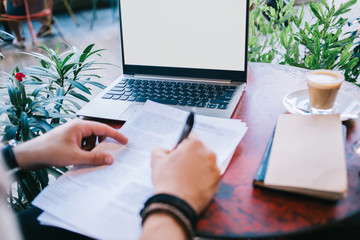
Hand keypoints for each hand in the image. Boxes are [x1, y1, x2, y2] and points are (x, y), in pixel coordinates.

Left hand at [13, 119, 127, 168]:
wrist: (31, 155)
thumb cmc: (50, 151)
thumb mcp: (75, 156)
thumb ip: (95, 157)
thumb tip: (110, 158)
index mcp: (80, 126)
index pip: (104, 128)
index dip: (116, 135)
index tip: (125, 141)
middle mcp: (78, 127)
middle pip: (98, 134)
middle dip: (100, 145)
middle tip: (103, 155)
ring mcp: (73, 133)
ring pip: (91, 141)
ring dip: (91, 149)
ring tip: (83, 157)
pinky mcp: (70, 140)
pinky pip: (84, 144)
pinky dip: (85, 151)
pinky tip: (78, 158)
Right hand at [151, 134, 220, 214]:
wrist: (175, 203)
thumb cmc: (166, 180)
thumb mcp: (156, 159)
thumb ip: (161, 149)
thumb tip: (167, 151)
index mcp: (195, 144)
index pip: (190, 136)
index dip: (182, 144)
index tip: (178, 152)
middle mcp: (208, 153)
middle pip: (199, 149)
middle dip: (191, 155)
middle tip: (180, 166)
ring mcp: (214, 167)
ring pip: (205, 162)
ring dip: (198, 166)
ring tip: (186, 177)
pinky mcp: (217, 180)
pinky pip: (210, 174)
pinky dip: (203, 177)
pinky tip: (193, 184)